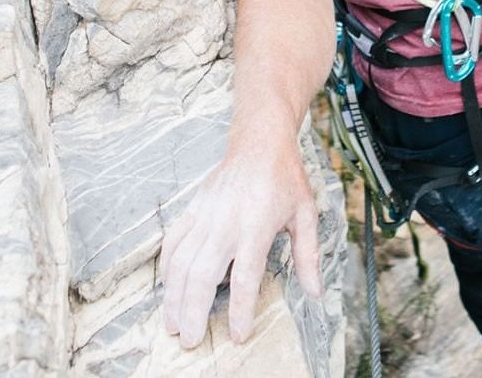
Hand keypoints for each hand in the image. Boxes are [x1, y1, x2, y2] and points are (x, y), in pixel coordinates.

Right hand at [160, 142, 321, 348]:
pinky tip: (166, 287)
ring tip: (172, 323)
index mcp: (257, 226)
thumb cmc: (285, 177)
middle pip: (202, 274)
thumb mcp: (306, 213)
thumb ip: (308, 255)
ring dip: (173, 296)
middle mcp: (226, 223)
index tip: (238, 334)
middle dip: (193, 311)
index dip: (240, 309)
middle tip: (191, 340)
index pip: (245, 277)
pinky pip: (173, 241)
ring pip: (181, 262)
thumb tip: (315, 292)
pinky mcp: (193, 208)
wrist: (260, 141)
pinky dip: (166, 267)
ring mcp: (206, 215)